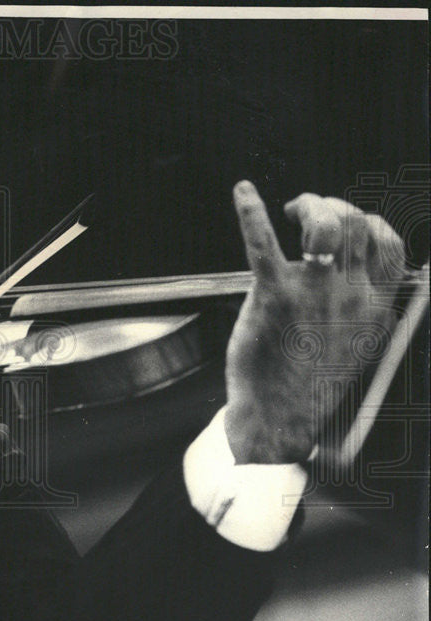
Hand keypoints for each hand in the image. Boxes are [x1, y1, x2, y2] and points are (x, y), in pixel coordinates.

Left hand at [224, 181, 406, 463]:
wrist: (280, 417)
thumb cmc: (311, 383)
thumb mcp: (357, 345)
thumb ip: (362, 308)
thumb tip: (361, 278)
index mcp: (375, 306)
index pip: (388, 244)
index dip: (369, 224)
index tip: (345, 228)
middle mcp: (351, 293)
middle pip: (355, 224)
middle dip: (333, 208)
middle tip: (305, 214)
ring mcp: (314, 292)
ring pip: (325, 223)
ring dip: (310, 205)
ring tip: (289, 209)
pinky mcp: (274, 296)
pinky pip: (264, 242)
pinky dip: (251, 212)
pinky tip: (242, 192)